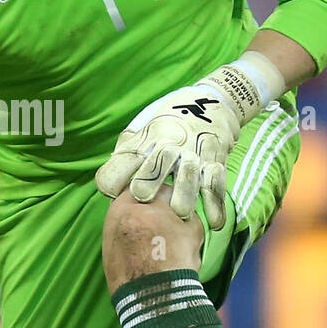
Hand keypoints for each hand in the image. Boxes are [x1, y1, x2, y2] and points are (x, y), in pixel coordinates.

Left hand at [95, 55, 284, 227]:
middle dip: (147, 183)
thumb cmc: (167, 124)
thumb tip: (109, 186)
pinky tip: (213, 224)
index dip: (112, 180)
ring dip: (184, 198)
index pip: (122, 162)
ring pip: (189, 180)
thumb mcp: (142, 129)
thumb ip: (126, 153)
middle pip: (155, 167)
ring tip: (180, 214)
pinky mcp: (215, 163)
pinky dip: (216, 208)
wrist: (211, 102)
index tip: (112, 193)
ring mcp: (194, 157)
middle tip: (142, 198)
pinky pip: (216, 187)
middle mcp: (169, 148)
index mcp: (145, 141)